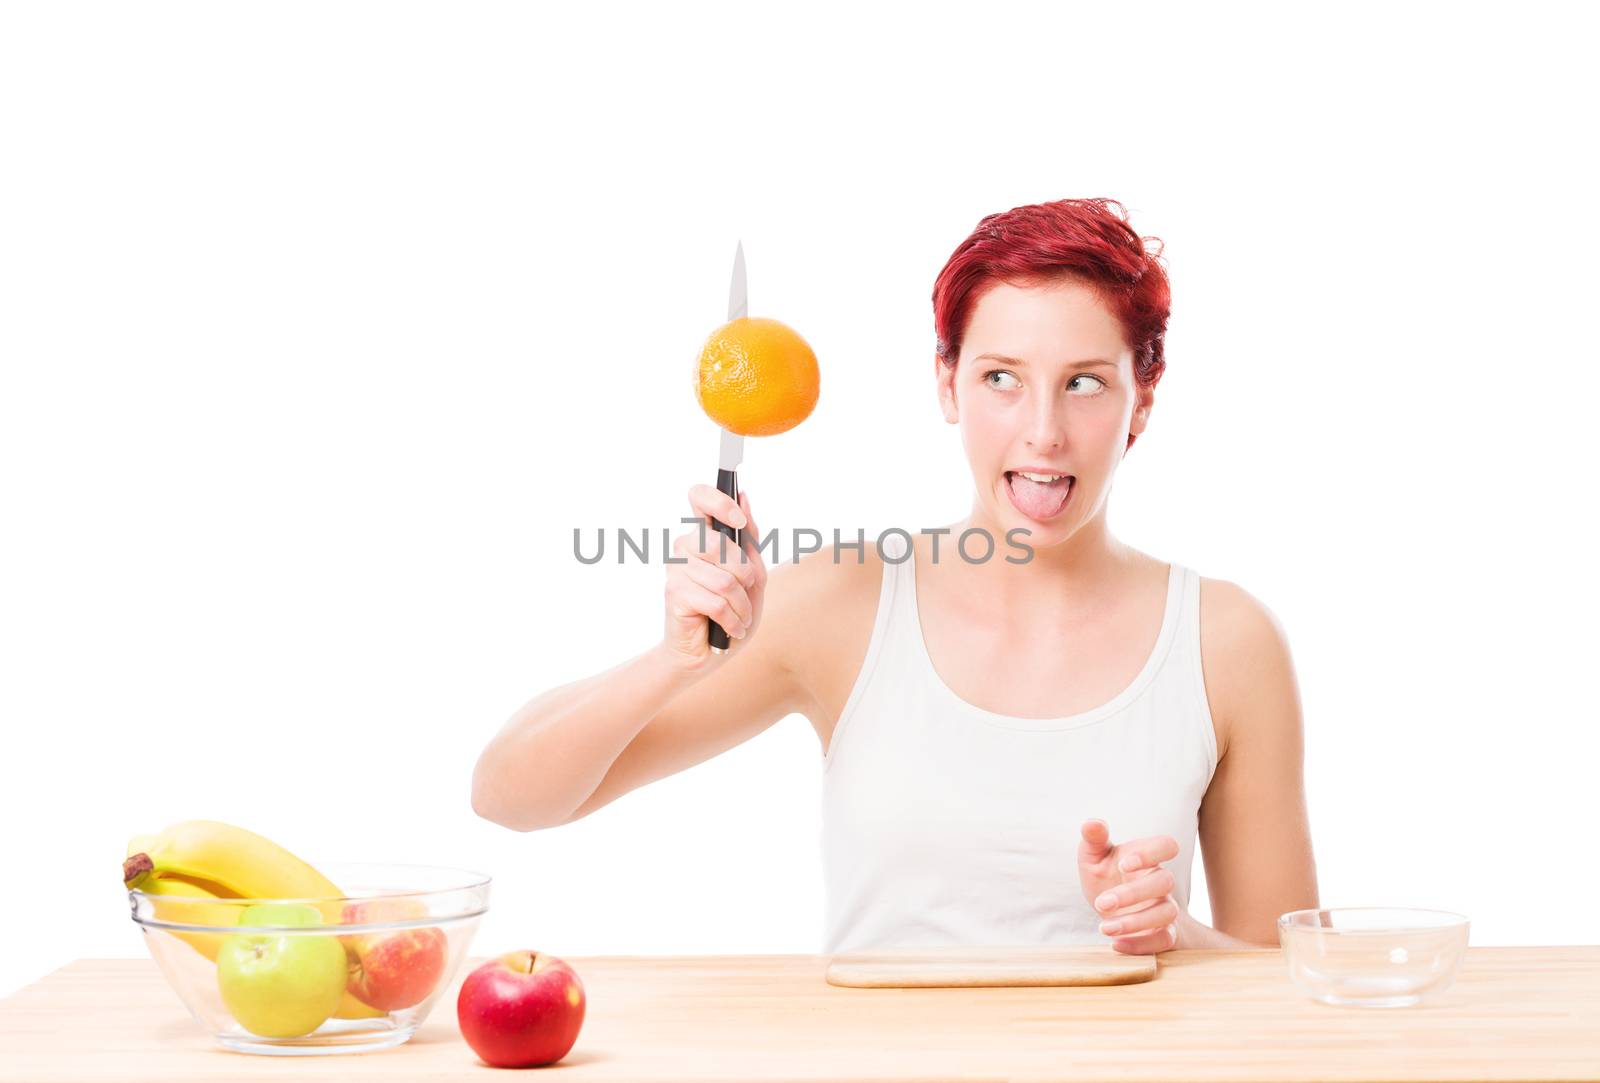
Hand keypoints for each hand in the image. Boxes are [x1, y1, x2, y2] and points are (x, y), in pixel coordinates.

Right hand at [662, 485, 766, 671]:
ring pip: (725, 580)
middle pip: (719, 543)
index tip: (738, 521)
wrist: (709, 653)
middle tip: (746, 591)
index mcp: (703, 534)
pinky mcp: (674, 594)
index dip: (719, 503)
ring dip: (743, 605)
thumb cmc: (731, 611)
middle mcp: (685, 546)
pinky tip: (732, 628)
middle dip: (745, 573)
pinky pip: (717, 602)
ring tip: (740, 617)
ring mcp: (676, 569)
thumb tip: (744, 496)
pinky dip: (734, 620)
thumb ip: (750, 540)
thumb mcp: (753, 575)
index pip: (699, 497)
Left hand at [1077, 819, 1182, 954]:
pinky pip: (1164, 940)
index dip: (1150, 853)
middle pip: (1164, 882)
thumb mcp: (1093, 857)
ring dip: (1135, 922)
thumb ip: (1093, 839)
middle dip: (1132, 894)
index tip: (1123, 865)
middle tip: (1102, 903)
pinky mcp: (1163, 933)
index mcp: (1146, 857)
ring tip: (1104, 928)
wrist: (1112, 909)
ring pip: (1166, 912)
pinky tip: (1116, 944)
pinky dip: (1142, 945)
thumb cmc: (1104, 876)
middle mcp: (1160, 881)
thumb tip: (1091, 823)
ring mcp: (1164, 907)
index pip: (1166, 845)